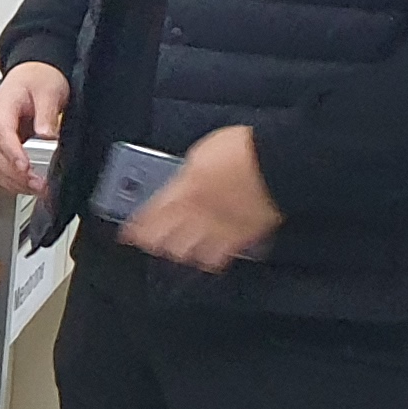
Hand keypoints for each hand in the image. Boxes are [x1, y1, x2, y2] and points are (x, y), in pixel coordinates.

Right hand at [0, 61, 68, 195]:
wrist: (33, 73)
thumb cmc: (38, 78)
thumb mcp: (48, 90)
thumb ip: (46, 113)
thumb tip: (46, 134)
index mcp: (1, 108)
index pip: (3, 135)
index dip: (13, 154)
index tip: (26, 167)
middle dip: (17, 175)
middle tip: (39, 185)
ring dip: (15, 182)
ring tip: (38, 189)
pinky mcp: (3, 146)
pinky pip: (2, 167)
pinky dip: (14, 180)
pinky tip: (29, 186)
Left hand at [121, 123, 281, 271]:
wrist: (279, 162)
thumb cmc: (243, 150)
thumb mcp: (203, 153)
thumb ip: (187, 174)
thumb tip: (181, 184)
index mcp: (184, 191)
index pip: (152, 217)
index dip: (136, 228)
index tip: (128, 234)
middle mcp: (197, 216)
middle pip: (166, 240)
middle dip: (154, 242)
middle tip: (149, 242)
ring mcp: (219, 229)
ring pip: (188, 253)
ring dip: (178, 252)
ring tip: (175, 249)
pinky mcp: (241, 238)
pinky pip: (218, 256)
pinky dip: (209, 258)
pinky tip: (206, 255)